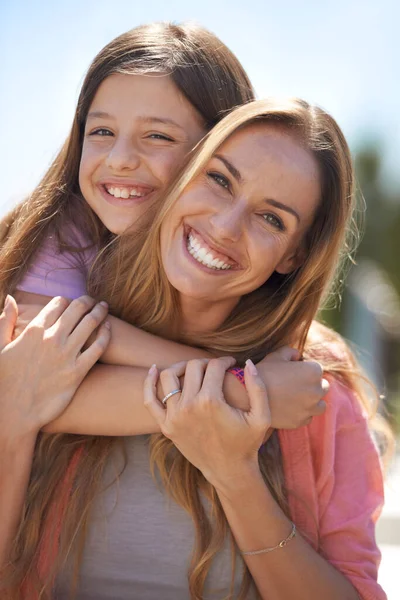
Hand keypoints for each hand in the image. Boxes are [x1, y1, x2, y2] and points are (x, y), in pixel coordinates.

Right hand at [0, 294, 110, 439]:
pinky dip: (106, 334)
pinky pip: (98, 347)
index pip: (57, 304)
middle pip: (77, 309)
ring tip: (104, 307)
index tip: (71, 302)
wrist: (14, 413)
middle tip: (93, 300)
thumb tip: (11, 298)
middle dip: (87, 301)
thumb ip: (6, 321)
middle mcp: (52, 339)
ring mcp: (67, 355)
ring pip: (90, 323)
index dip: (66, 301)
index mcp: (34, 330)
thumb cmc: (3, 381)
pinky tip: (108, 328)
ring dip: (99, 311)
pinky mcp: (78, 372)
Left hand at [144, 357, 270, 489]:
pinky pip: (150, 400)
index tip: (231, 364)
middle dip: (206, 362)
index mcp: (211, 401)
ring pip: (169, 376)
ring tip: (193, 369)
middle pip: (192, 367)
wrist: (229, 471)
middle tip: (215, 368)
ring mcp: (174, 417)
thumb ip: (258, 387)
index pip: (214, 366)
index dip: (225, 361)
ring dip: (181, 367)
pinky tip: (154, 369)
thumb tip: (248, 361)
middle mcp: (189, 406)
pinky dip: (149, 382)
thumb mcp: (261, 417)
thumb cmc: (246, 443)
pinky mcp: (166, 426)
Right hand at [256, 346, 328, 428]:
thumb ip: (291, 352)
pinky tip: (289, 408)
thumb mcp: (276, 355)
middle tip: (294, 385)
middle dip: (312, 385)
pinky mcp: (301, 421)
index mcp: (313, 371)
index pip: (317, 369)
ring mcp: (310, 408)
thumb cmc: (262, 372)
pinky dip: (302, 413)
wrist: (246, 396)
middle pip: (323, 387)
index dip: (304, 369)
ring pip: (320, 405)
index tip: (292, 372)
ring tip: (296, 398)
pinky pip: (308, 417)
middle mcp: (317, 390)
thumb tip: (297, 356)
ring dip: (312, 401)